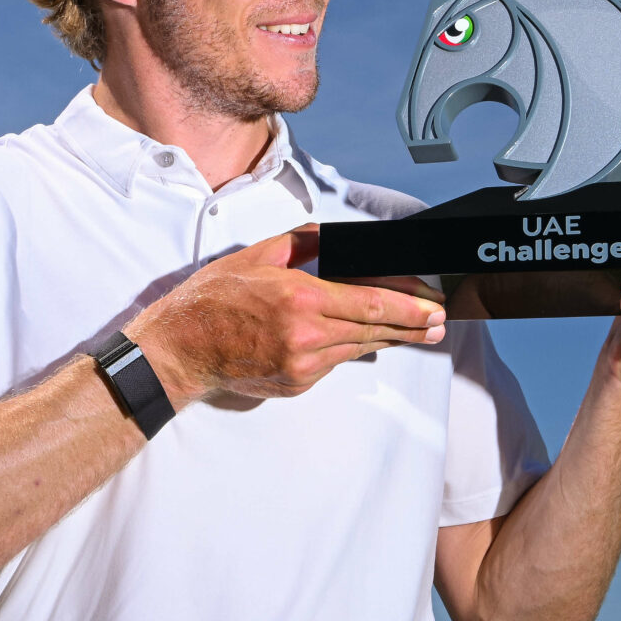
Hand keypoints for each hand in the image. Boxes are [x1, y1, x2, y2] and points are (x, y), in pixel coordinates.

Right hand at [124, 224, 447, 403]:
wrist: (180, 349)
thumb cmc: (211, 300)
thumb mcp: (255, 256)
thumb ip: (302, 242)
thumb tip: (335, 237)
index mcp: (299, 297)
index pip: (371, 303)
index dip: (409, 306)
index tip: (434, 307)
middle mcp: (306, 335)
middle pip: (374, 331)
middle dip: (411, 327)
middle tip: (439, 324)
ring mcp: (302, 365)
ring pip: (357, 349)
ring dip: (385, 339)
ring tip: (412, 332)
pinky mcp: (296, 383)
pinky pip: (333, 363)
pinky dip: (346, 349)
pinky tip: (357, 341)